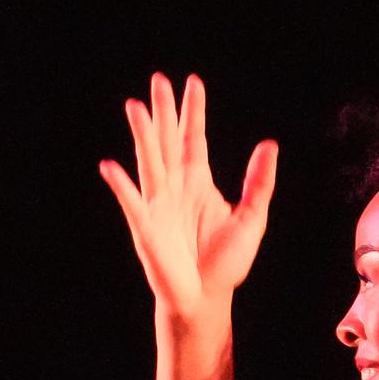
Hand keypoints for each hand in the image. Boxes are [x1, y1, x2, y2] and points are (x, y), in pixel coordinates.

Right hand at [99, 72, 275, 330]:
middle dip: (162, 111)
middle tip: (158, 80)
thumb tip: (269, 144)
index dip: (193, 111)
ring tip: (135, 107)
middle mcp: (175, 188)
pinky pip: (132, 202)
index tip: (192, 82)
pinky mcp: (147, 228)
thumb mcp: (252, 217)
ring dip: (141, 135)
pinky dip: (121, 185)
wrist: (207, 299)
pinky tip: (110, 167)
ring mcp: (158, 205)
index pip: (192, 138)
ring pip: (149, 162)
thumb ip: (259, 182)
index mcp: (197, 182)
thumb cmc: (225, 263)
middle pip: (166, 141)